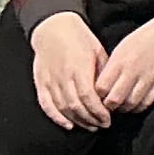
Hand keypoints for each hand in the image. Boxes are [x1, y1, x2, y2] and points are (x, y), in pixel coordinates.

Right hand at [29, 12, 109, 129]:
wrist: (53, 28)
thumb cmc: (80, 39)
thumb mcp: (98, 51)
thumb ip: (103, 73)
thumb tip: (112, 93)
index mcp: (78, 68)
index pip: (88, 97)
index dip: (98, 111)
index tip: (108, 119)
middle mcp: (62, 76)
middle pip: (76, 106)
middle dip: (91, 119)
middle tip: (102, 125)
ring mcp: (49, 81)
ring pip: (62, 108)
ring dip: (77, 121)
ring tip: (90, 126)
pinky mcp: (40, 83)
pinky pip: (46, 105)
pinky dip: (56, 117)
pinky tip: (68, 125)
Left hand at [93, 2, 153, 116]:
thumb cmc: (149, 36)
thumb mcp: (125, 46)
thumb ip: (113, 65)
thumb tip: (102, 85)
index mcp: (120, 60)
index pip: (100, 88)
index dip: (96, 96)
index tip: (97, 97)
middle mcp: (133, 70)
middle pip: (113, 100)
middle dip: (108, 107)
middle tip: (107, 107)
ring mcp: (149, 78)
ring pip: (130, 104)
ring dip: (124, 108)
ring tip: (121, 106)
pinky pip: (147, 103)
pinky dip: (139, 107)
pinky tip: (136, 104)